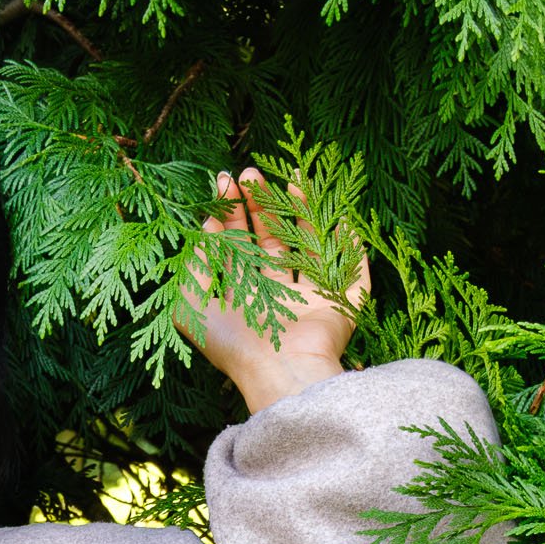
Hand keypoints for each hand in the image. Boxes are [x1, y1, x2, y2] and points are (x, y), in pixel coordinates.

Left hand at [178, 168, 368, 415]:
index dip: (229, 216)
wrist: (279, 371)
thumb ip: (193, 266)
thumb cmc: (232, 343)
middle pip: (270, 243)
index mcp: (241, 301)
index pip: (235, 250)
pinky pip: (352, 275)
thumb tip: (204, 230)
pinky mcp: (342, 307)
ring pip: (309, 248)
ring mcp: (310, 303)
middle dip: (260, 206)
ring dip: (302, 212)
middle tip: (250, 172)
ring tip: (292, 176)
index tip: (223, 184)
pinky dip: (353, 249)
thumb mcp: (191, 304)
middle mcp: (275, 301)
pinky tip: (345, 220)